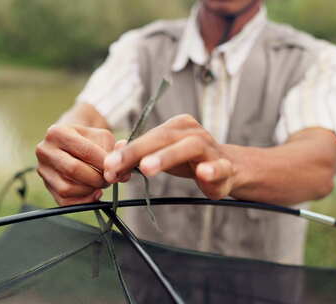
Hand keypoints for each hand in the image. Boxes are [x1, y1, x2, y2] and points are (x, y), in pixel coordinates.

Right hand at [36, 124, 114, 205]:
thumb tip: (124, 172)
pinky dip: (83, 200)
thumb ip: (116, 152)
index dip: (104, 163)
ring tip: (100, 183)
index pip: (85, 151)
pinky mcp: (47, 186)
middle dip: (97, 178)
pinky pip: (65, 201)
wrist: (72, 141)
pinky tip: (93, 192)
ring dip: (90, 190)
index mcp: (57, 132)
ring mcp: (43, 170)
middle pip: (74, 170)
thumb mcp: (103, 137)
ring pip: (67, 188)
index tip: (116, 168)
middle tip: (109, 178)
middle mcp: (45, 150)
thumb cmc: (88, 139)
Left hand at [103, 114, 235, 199]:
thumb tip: (115, 148)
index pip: (147, 137)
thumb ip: (139, 152)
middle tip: (117, 166)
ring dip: (167, 157)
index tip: (107, 166)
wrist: (228, 168)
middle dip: (138, 151)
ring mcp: (210, 149)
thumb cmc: (189, 159)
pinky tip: (203, 173)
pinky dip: (212, 170)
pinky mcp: (225, 168)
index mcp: (177, 127)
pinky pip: (219, 167)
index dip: (126, 151)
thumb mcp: (161, 154)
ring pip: (189, 148)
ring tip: (147, 168)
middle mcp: (193, 133)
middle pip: (163, 138)